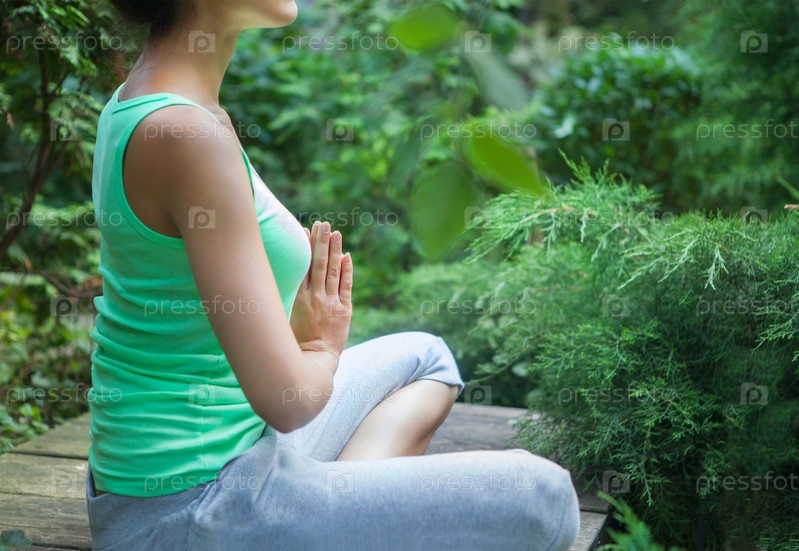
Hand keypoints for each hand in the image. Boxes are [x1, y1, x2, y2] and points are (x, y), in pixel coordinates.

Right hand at [290, 221, 352, 371]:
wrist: (314, 362)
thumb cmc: (295, 344)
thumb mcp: (284, 320)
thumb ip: (283, 301)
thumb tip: (270, 285)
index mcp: (299, 298)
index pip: (304, 266)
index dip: (307, 247)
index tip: (307, 231)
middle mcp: (316, 297)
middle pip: (319, 263)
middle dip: (321, 242)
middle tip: (323, 223)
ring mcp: (332, 303)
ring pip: (333, 271)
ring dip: (334, 250)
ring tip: (336, 232)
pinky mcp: (345, 310)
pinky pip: (346, 286)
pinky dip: (347, 270)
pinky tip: (346, 256)